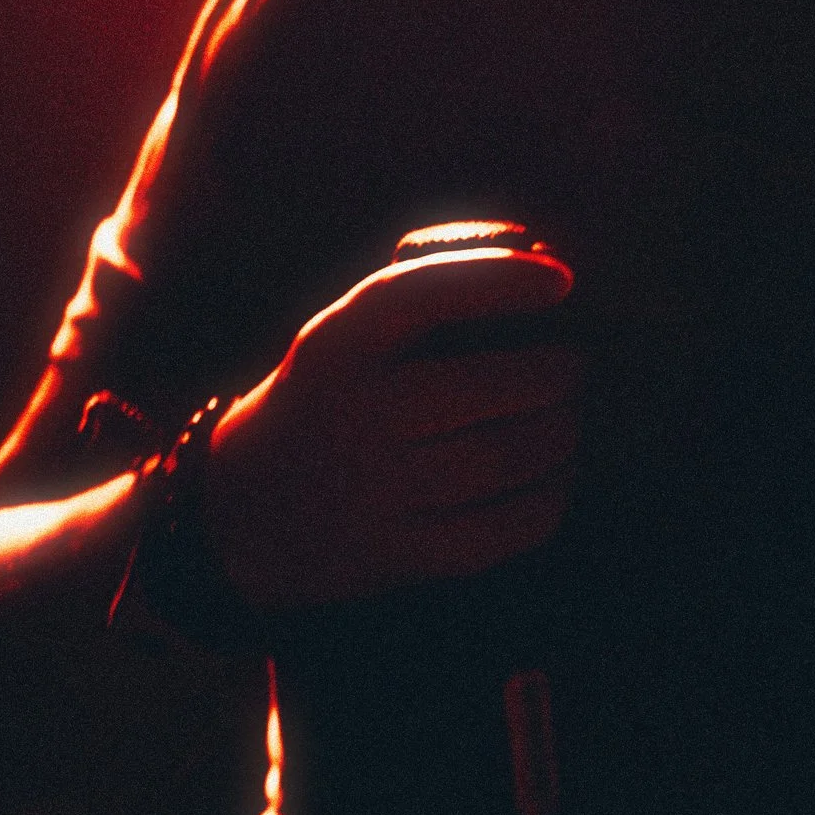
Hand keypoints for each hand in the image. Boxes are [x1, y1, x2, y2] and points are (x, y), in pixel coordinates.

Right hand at [201, 235, 580, 608]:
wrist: (240, 515)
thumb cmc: (325, 402)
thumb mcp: (340, 340)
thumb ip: (421, 298)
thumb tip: (540, 258)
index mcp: (332, 346)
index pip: (420, 294)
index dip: (499, 281)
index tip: (563, 279)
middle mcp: (348, 416)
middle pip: (485, 387)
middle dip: (555, 373)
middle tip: (574, 367)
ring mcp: (369, 492)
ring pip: (502, 457)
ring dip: (560, 434)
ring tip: (569, 419)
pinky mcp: (393, 556)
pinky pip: (498, 530)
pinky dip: (547, 499)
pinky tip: (555, 477)